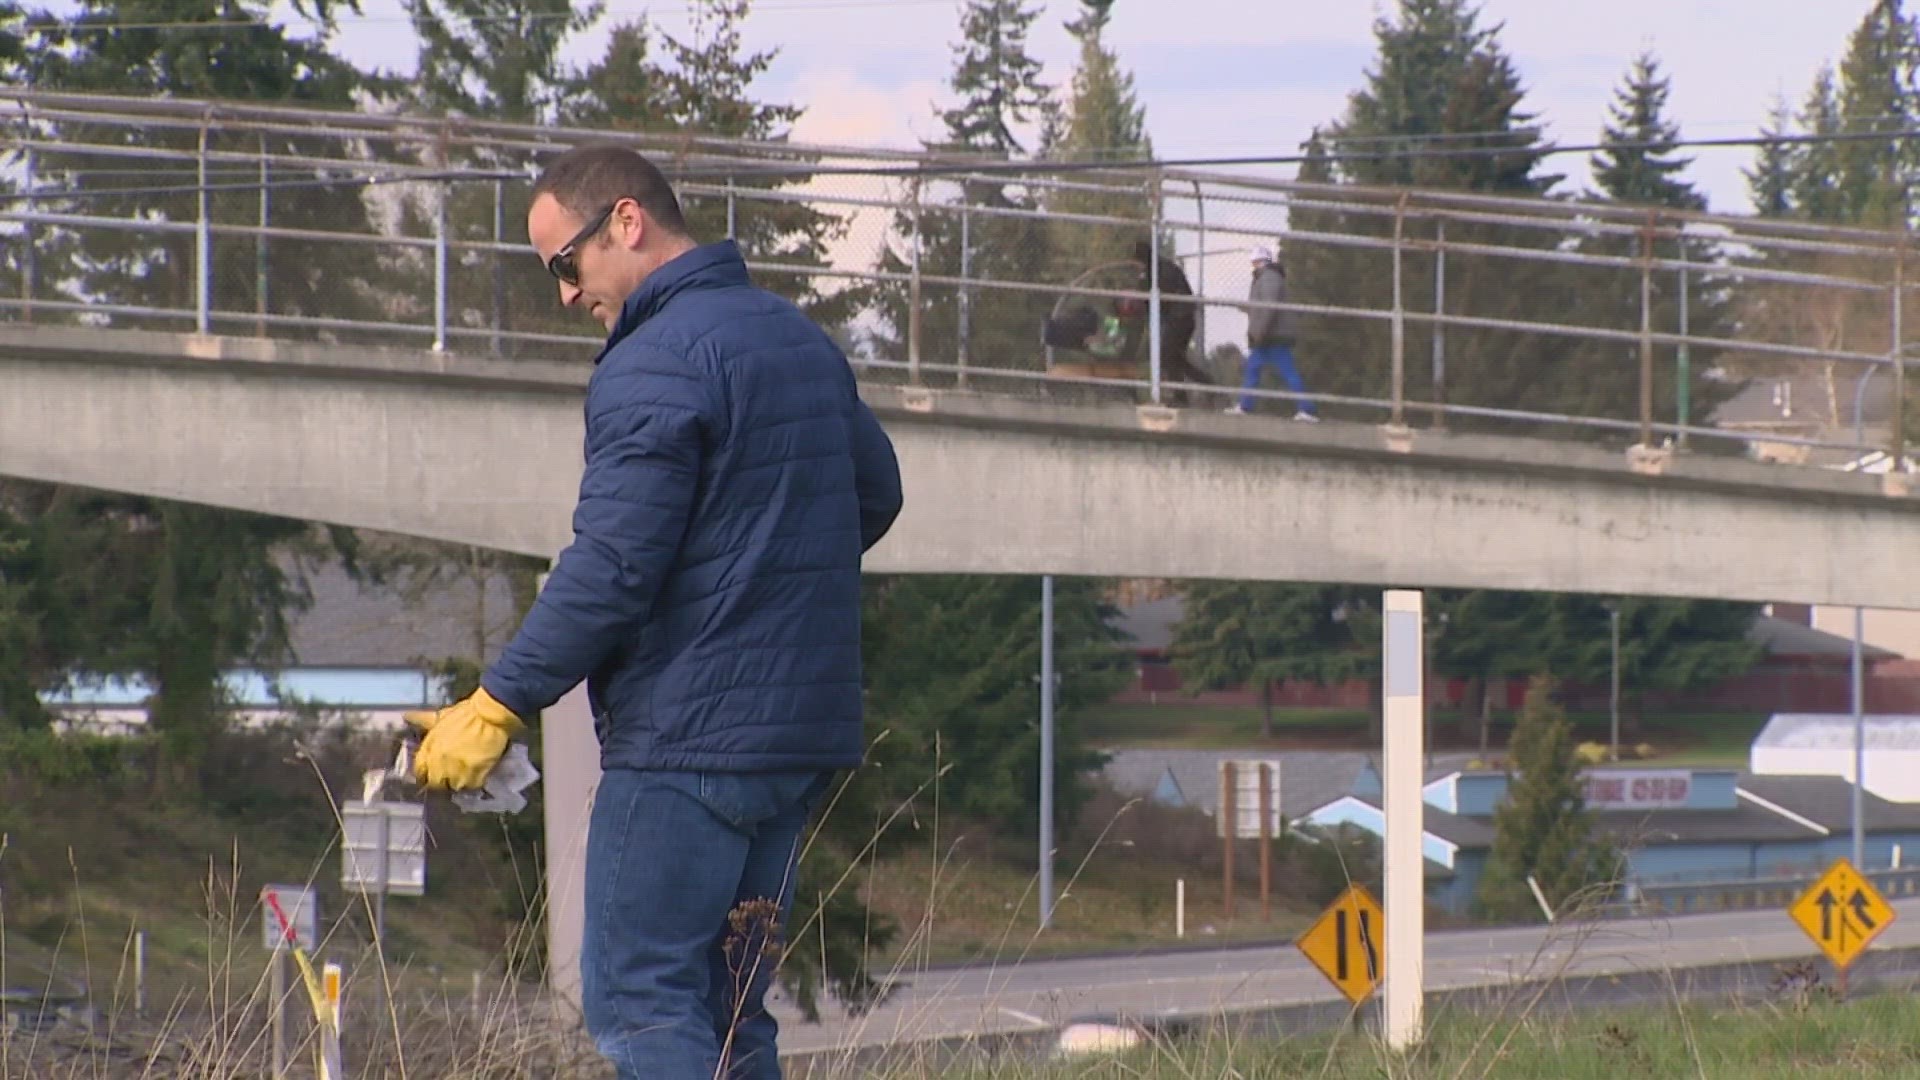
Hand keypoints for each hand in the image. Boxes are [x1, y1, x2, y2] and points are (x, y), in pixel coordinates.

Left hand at [403, 686, 524, 791]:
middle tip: (452, 773)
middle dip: (442, 780)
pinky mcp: (475, 776)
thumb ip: (423, 720)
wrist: (489, 716)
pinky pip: (471, 786)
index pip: (419, 771)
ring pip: (454, 787)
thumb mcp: (441, 716)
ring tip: (467, 773)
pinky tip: (478, 773)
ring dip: (459, 782)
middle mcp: (439, 764)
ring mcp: (456, 772)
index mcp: (429, 749)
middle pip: (435, 783)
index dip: (426, 772)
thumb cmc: (465, 714)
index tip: (432, 771)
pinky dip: (475, 782)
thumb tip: (407, 716)